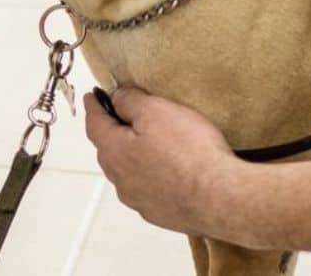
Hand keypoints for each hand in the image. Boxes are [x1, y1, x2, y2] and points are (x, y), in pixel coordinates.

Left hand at [84, 88, 241, 235]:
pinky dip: (151, 176)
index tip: (92, 96)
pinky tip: (168, 171)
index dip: (93, 107)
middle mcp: (120, 180)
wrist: (219, 197)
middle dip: (112, 132)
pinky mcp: (159, 214)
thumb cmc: (188, 150)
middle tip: (121, 116)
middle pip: (109, 150)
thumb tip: (116, 98)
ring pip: (127, 172)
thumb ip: (131, 101)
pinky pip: (147, 189)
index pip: (95, 124)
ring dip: (132, 156)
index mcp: (114, 151)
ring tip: (147, 143)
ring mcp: (139, 201)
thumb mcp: (157, 111)